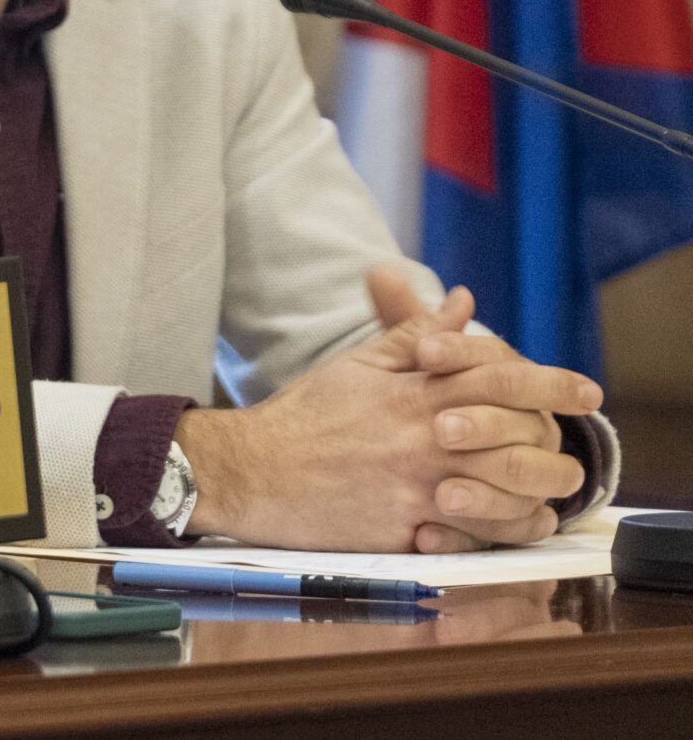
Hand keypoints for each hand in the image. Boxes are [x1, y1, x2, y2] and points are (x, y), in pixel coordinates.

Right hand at [177, 269, 596, 551]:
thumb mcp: (359, 365)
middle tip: (570, 457)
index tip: (585, 391)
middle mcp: (422, 435)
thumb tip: (463, 301)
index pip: (499, 374)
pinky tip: (513, 526)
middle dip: (554, 447)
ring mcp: (416, 484)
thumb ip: (415, 334)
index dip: (550, 381)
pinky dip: (502, 533)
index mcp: (413, 390)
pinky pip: (474, 536)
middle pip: (516, 437)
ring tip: (549, 496)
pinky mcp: (405, 529)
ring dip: (536, 495)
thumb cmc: (306, 415)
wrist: (253, 469)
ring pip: (506, 491)